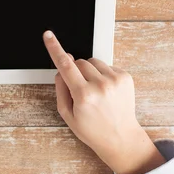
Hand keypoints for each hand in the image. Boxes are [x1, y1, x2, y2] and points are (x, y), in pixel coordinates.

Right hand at [43, 30, 165, 173]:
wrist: (121, 138)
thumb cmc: (92, 130)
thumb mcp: (67, 114)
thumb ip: (60, 89)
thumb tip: (61, 69)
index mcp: (84, 95)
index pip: (65, 65)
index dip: (55, 48)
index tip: (48, 36)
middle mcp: (100, 85)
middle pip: (78, 62)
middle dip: (75, 71)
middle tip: (79, 89)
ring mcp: (115, 80)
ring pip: (92, 61)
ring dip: (89, 72)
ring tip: (94, 91)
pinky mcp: (125, 77)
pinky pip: (106, 66)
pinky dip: (102, 75)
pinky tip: (105, 91)